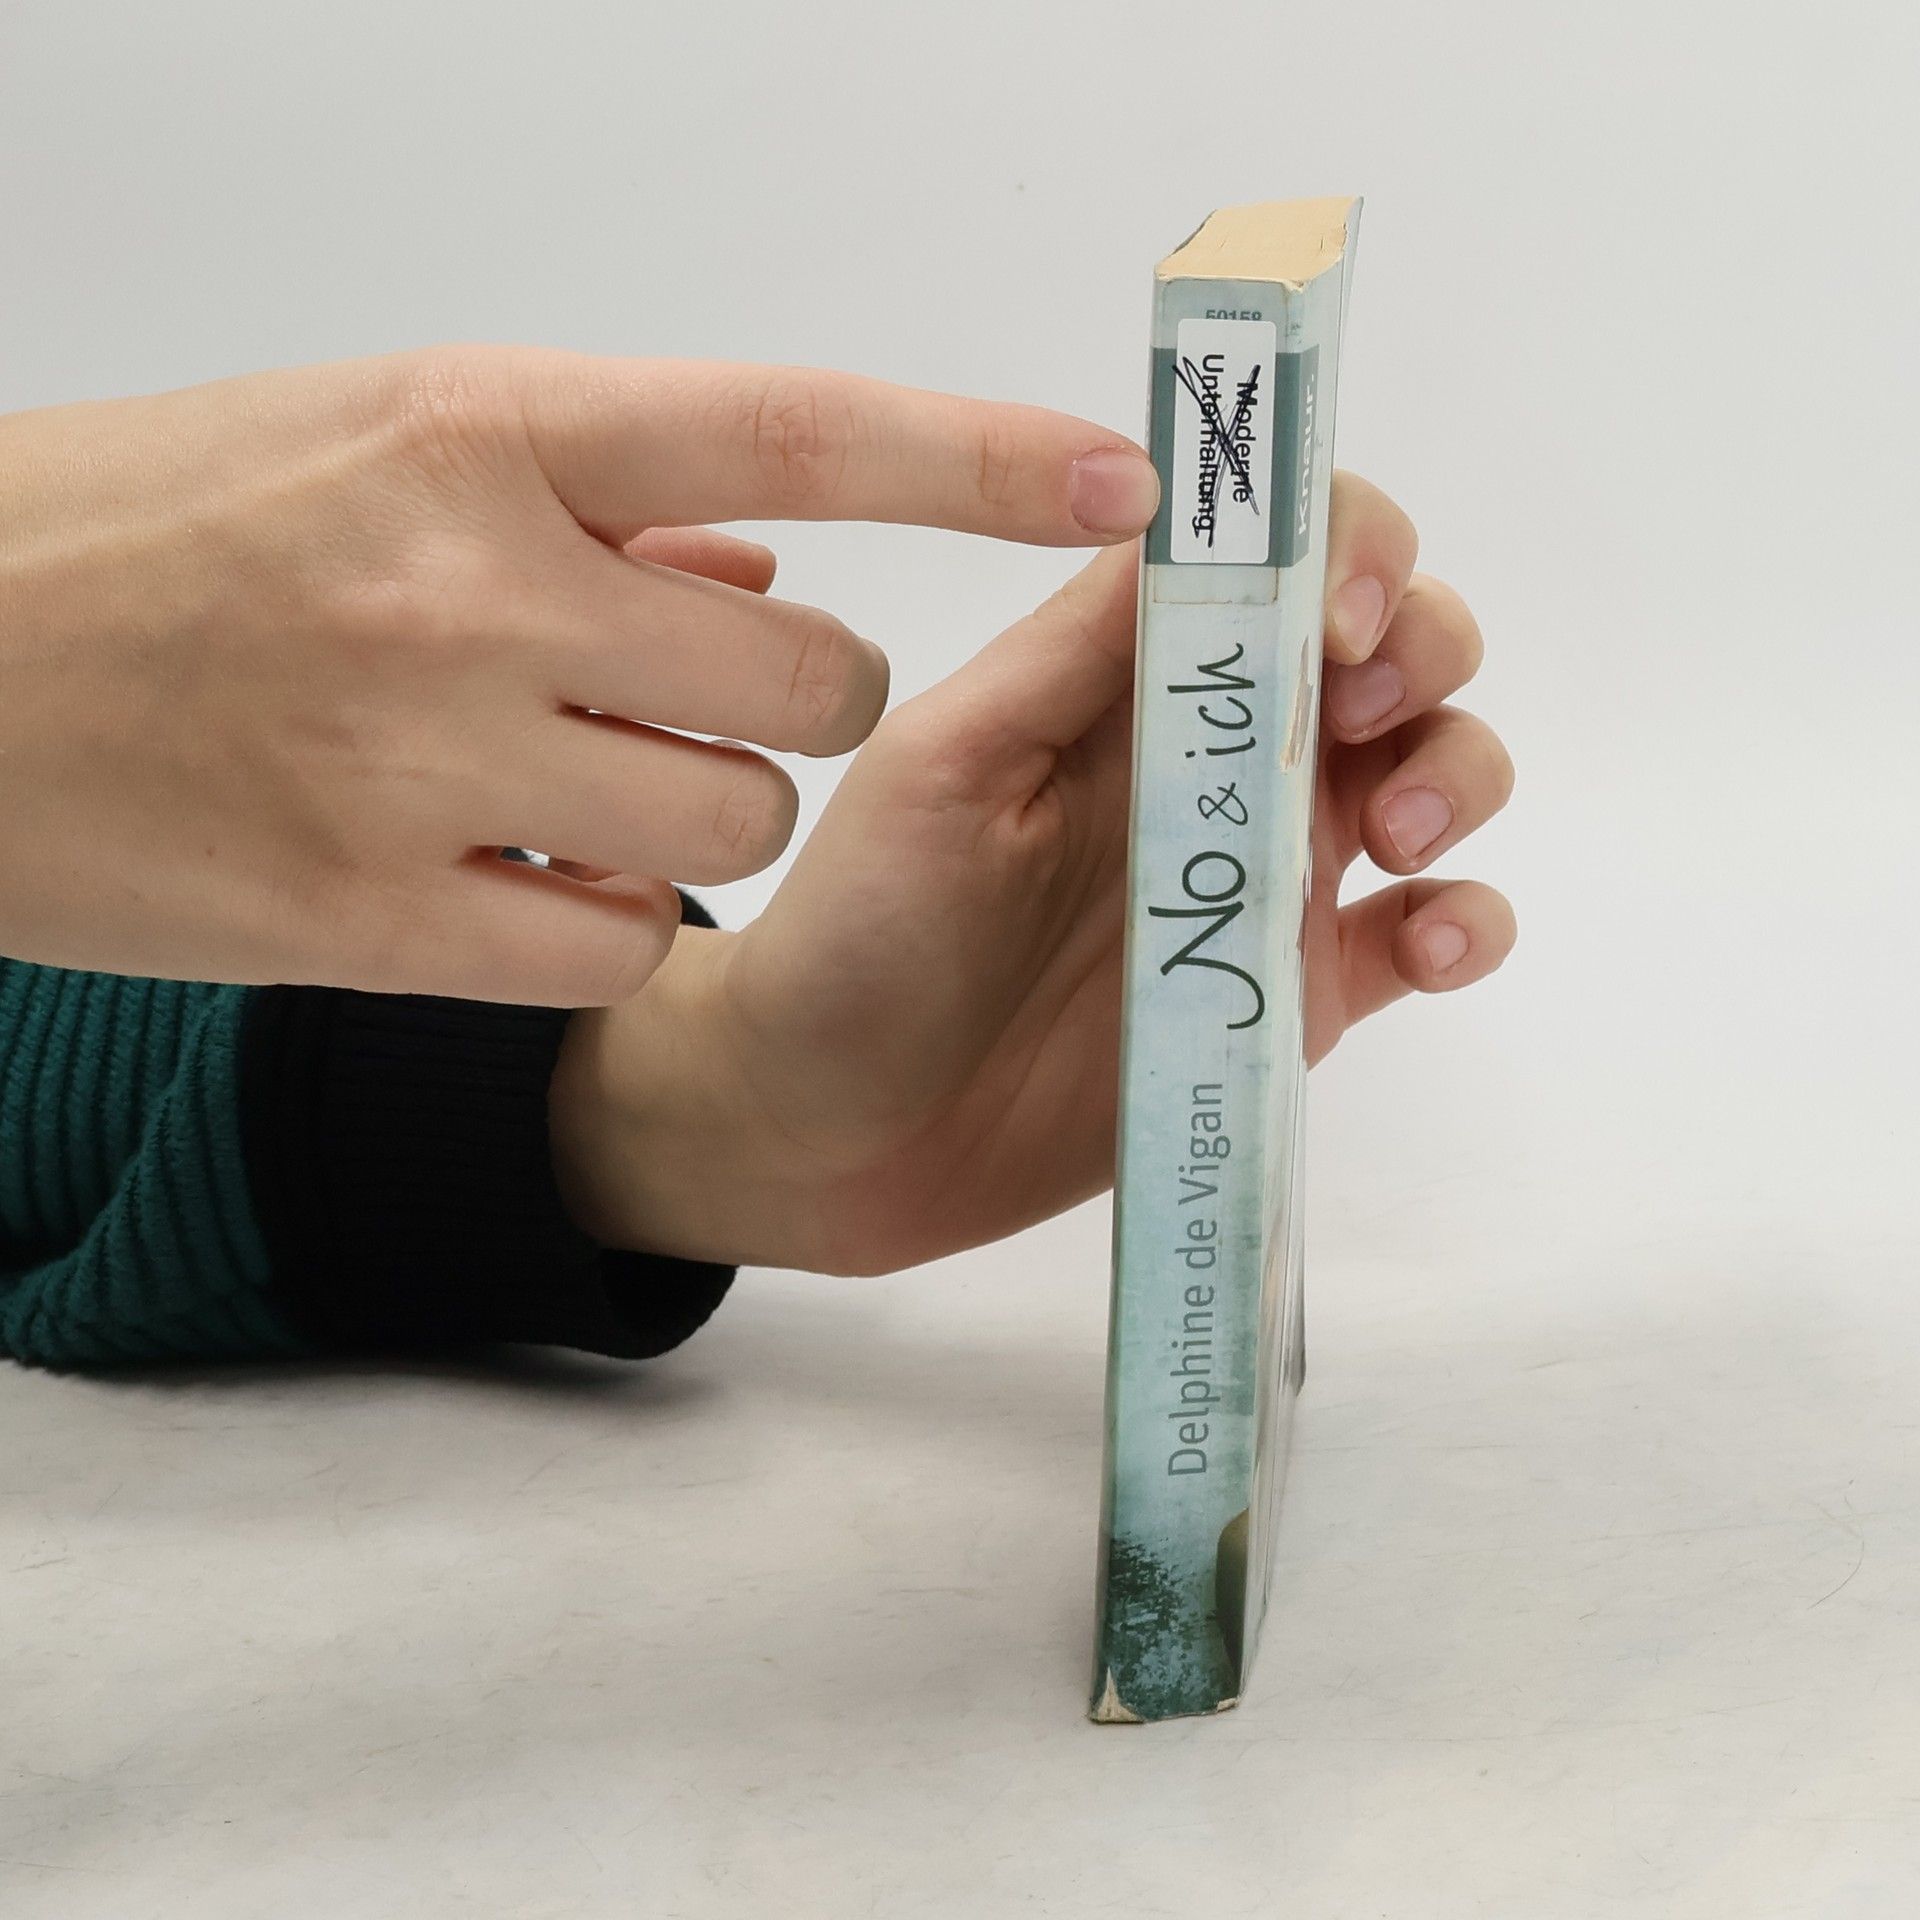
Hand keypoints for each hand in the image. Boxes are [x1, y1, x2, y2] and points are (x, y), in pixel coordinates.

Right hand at [0, 349, 1157, 999]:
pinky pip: (626, 944)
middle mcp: (477, 583)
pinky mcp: (380, 915)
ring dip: (709, 819)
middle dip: (805, 707)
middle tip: (706, 700)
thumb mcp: (382, 443)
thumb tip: (770, 564)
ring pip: (740, 827)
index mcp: (486, 426)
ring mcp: (430, 757)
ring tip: (578, 785)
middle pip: (815, 685)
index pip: (802, 429)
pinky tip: (520, 877)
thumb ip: (601, 500)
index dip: (987, 458)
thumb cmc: (169, 530)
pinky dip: (612, 923)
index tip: (1132, 480)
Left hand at [554, 476, 1515, 1272]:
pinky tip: (1433, 940)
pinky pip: (1430, 930)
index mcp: (1133, 677)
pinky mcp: (1299, 991)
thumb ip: (1075, 650)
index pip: (1281, 555)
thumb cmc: (866, 927)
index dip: (1342, 548)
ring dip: (1462, 768)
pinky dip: (1469, 917)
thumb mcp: (950, 763)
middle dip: (1422, 645)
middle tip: (1360, 718)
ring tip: (1398, 833)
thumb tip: (1189, 505)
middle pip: (1393, 644)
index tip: (1331, 622)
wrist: (838, 1127)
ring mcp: (1270, 872)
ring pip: (1440, 767)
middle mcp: (1223, 754)